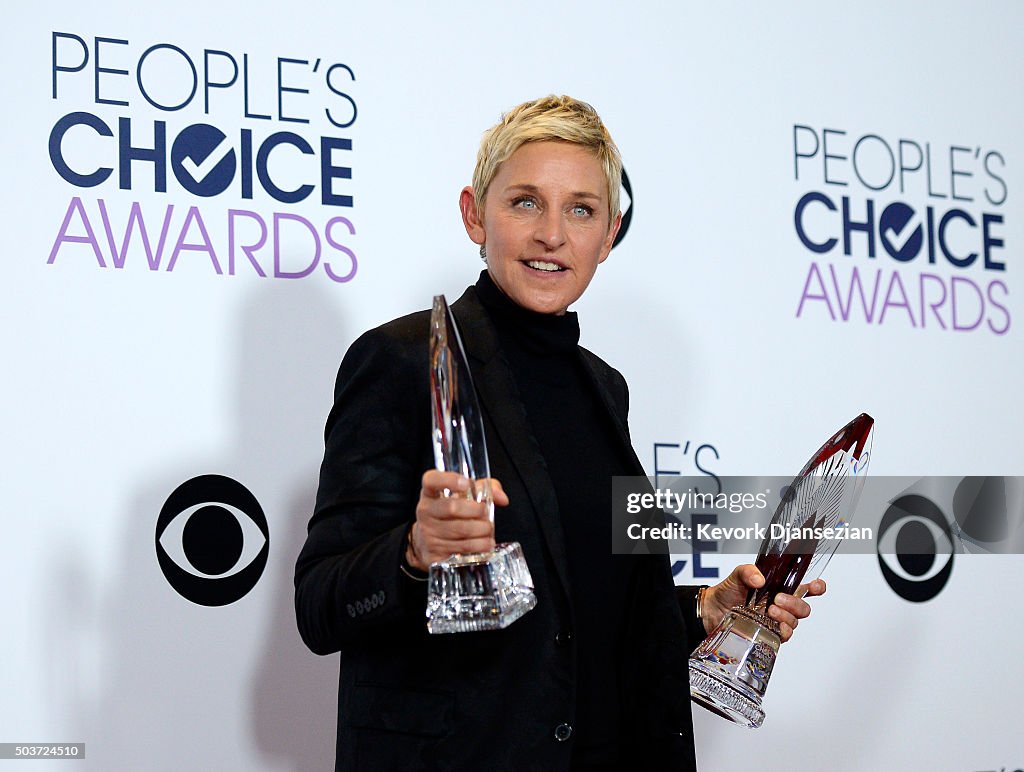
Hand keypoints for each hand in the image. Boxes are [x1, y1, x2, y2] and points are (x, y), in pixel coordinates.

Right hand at [406, 470, 508, 570]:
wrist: (430, 544)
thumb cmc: (451, 516)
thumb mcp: (464, 497)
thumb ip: (485, 490)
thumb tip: (502, 498)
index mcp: (430, 493)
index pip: (432, 480)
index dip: (449, 480)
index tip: (466, 484)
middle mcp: (425, 511)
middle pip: (452, 507)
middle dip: (476, 510)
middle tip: (485, 513)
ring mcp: (427, 533)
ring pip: (460, 530)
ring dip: (481, 530)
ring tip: (488, 530)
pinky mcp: (433, 553)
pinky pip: (461, 549)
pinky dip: (478, 546)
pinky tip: (485, 544)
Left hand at [701, 564, 825, 642]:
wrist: (711, 610)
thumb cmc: (728, 591)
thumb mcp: (737, 575)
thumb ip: (748, 572)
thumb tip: (759, 579)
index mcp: (779, 588)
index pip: (805, 588)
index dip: (816, 587)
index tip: (817, 585)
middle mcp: (781, 605)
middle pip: (803, 608)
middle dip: (795, 603)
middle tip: (777, 599)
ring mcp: (775, 621)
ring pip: (795, 622)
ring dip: (786, 616)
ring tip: (770, 610)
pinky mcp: (768, 634)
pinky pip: (785, 636)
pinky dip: (783, 631)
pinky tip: (776, 626)